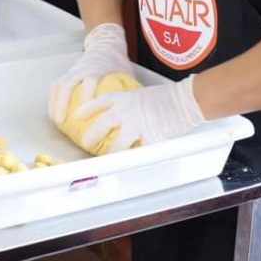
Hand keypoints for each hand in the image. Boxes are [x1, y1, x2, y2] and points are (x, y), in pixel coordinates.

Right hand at [48, 23, 134, 124]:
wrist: (106, 45)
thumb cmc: (117, 63)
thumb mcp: (124, 74)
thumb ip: (126, 90)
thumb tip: (132, 112)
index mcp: (98, 69)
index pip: (90, 80)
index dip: (86, 93)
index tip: (84, 108)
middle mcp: (82, 69)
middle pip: (68, 84)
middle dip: (63, 103)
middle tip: (63, 122)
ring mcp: (73, 71)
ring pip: (59, 86)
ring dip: (55, 103)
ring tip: (55, 121)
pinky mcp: (67, 73)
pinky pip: (56, 86)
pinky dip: (53, 100)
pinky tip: (53, 114)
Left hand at [72, 76, 204, 150]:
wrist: (184, 100)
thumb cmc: (165, 96)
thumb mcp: (140, 94)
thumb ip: (128, 104)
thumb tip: (120, 115)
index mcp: (123, 98)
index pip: (99, 102)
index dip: (86, 109)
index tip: (75, 116)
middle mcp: (126, 112)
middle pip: (102, 125)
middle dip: (91, 136)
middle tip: (84, 143)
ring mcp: (137, 126)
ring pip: (117, 145)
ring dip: (111, 154)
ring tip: (106, 160)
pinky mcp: (149, 138)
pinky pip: (138, 153)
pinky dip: (133, 160)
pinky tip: (129, 166)